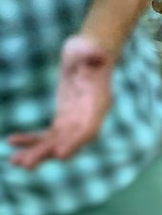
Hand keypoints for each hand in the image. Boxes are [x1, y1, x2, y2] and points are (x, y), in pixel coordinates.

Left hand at [8, 35, 112, 168]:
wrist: (86, 53)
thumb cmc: (88, 50)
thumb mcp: (88, 49)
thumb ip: (91, 54)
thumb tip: (95, 55)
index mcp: (97, 104)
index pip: (88, 128)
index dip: (75, 142)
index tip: (59, 155)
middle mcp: (88, 117)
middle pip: (68, 141)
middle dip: (46, 153)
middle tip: (25, 165)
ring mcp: (75, 120)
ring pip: (55, 142)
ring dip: (35, 153)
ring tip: (13, 162)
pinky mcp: (63, 119)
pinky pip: (47, 135)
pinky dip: (31, 140)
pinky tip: (12, 141)